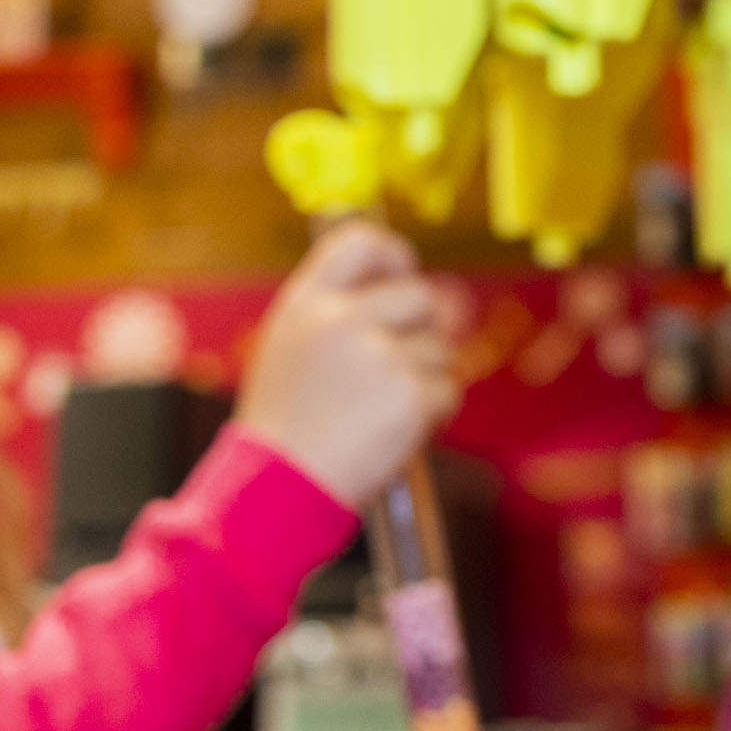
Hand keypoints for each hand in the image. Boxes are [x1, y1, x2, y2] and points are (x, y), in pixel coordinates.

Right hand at [238, 221, 454, 507]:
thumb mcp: (297, 347)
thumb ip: (355, 313)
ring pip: (439, 350)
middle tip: (387, 376)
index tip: (404, 274)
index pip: (362, 243)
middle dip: (419, 334)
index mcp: (307, 302)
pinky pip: (447, 391)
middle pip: (420, 297)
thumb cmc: (290, 423)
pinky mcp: (409, 395)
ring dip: (423, 381)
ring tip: (376, 412)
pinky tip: (393, 432)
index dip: (394, 254)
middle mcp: (342, 319)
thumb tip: (449, 297)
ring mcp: (378, 356)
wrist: (280, 488)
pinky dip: (432, 414)